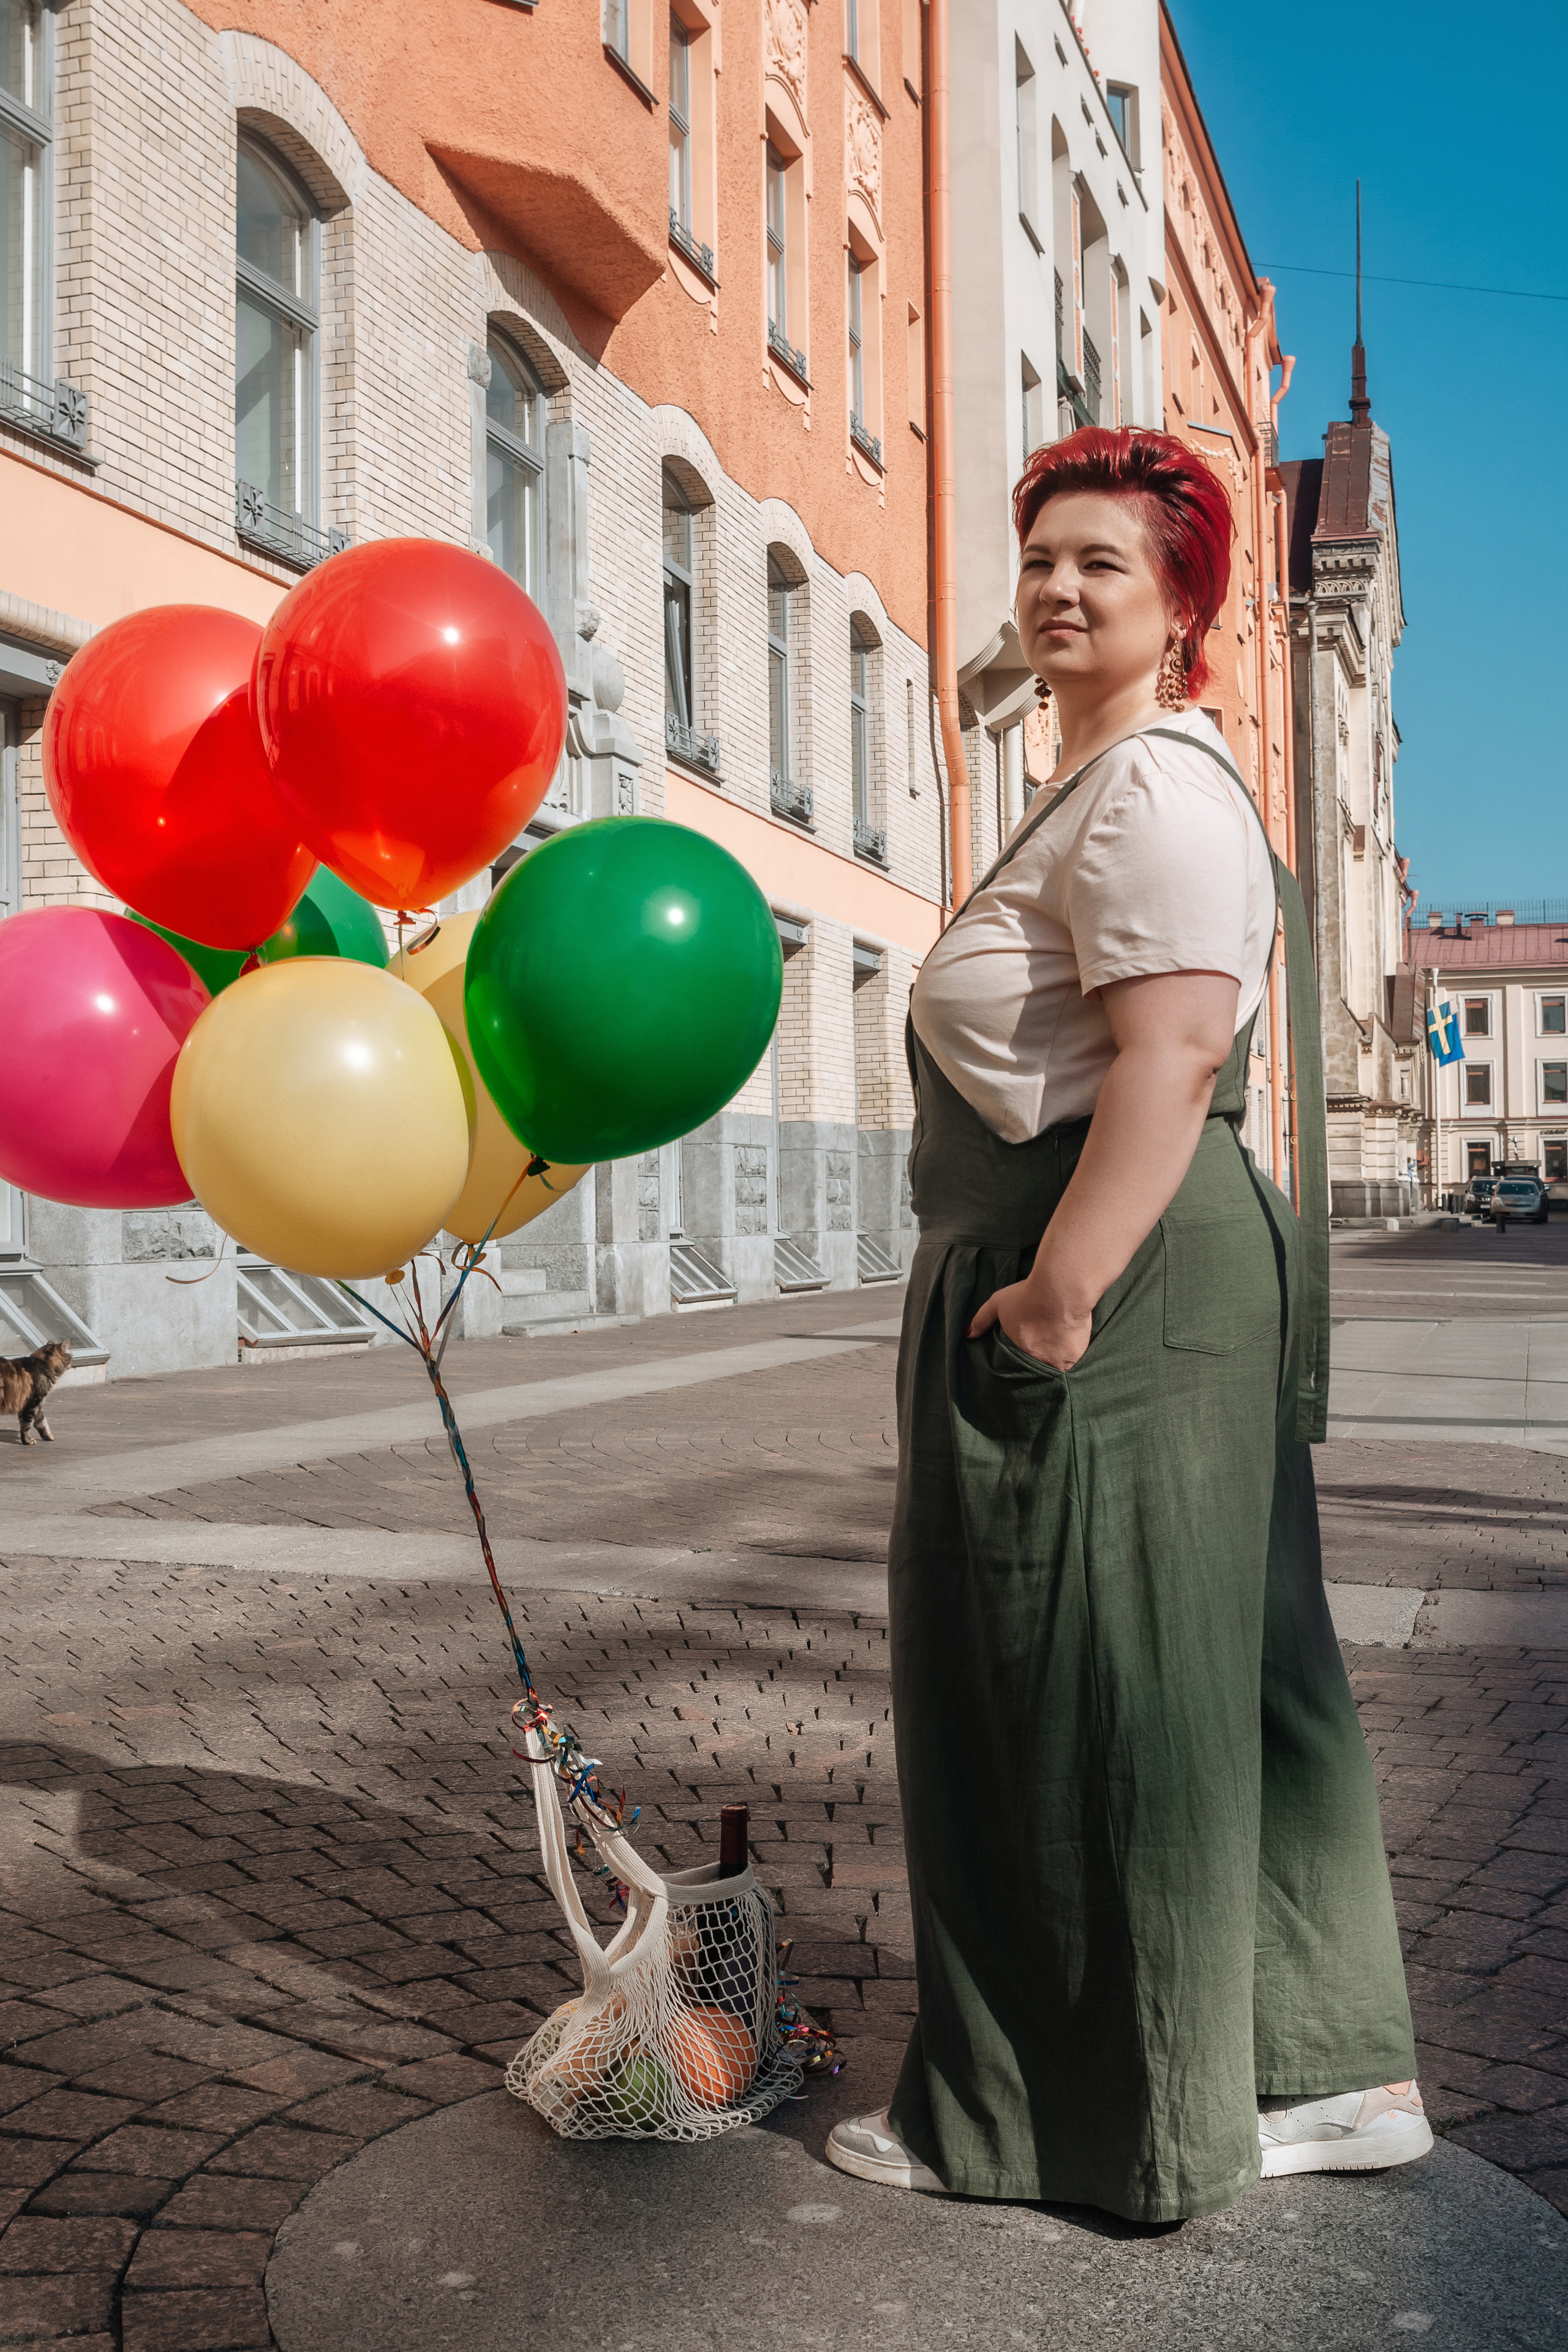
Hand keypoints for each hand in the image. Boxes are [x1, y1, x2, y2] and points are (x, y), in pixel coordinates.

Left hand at [967, 1279, 1091, 1370]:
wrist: (1061, 1290)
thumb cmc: (1028, 1295)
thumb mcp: (998, 1303)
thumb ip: (982, 1319)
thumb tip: (968, 1334)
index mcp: (1019, 1352)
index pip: (1015, 1367)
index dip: (1018, 1365)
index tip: (1021, 1361)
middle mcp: (1040, 1362)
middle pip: (1036, 1370)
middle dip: (1036, 1366)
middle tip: (1039, 1358)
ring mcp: (1060, 1362)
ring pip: (1055, 1370)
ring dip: (1054, 1364)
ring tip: (1055, 1355)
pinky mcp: (1077, 1357)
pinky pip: (1073, 1365)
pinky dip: (1071, 1359)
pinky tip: (1070, 1350)